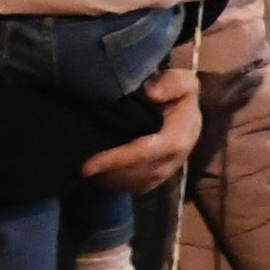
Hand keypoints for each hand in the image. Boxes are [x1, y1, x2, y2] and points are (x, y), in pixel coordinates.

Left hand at [80, 59, 201, 194]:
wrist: (187, 110)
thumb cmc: (178, 94)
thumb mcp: (182, 81)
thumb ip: (171, 84)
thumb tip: (150, 93)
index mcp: (180, 136)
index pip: (147, 152)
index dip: (116, 159)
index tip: (87, 166)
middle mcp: (175, 159)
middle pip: (139, 174)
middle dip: (109, 173)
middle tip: (82, 168)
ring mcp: (167, 172)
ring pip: (136, 185)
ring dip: (111, 180)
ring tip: (89, 170)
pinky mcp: (159, 179)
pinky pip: (136, 188)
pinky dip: (116, 184)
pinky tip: (101, 174)